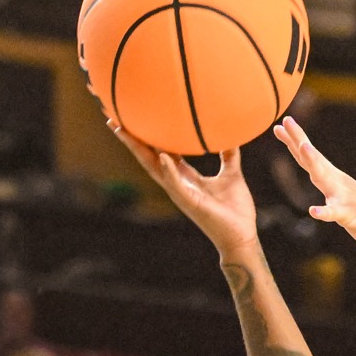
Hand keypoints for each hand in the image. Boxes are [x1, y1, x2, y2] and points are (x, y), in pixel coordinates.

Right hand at [111, 130, 261, 255]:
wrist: (241, 237)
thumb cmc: (235, 211)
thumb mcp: (231, 175)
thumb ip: (229, 155)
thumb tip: (232, 135)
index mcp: (185, 177)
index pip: (160, 152)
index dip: (147, 136)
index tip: (134, 118)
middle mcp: (177, 184)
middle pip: (148, 158)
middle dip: (131, 140)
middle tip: (113, 120)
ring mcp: (180, 193)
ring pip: (153, 168)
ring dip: (138, 150)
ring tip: (123, 130)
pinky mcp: (190, 202)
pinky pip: (177, 184)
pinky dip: (169, 170)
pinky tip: (162, 156)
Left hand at [276, 118, 355, 254]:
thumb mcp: (343, 195)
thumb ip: (329, 184)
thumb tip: (317, 174)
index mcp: (334, 179)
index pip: (310, 157)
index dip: (296, 140)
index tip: (282, 124)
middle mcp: (337, 183)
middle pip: (313, 160)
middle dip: (299, 141)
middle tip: (286, 121)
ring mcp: (344, 198)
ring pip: (325, 179)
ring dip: (314, 163)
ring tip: (303, 148)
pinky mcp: (351, 216)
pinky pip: (336, 214)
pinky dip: (325, 212)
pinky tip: (314, 211)